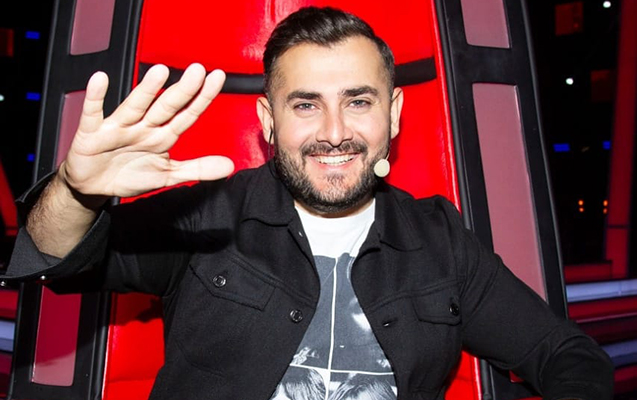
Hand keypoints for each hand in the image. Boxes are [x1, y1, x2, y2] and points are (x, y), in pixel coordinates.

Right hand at [61, 63, 234, 201]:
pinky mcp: (92, 134)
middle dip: (182, 91)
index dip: (202, 98)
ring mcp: (118, 129)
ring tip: (160, 72)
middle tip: (198, 70)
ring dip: (146, 91)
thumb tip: (229, 167)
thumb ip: (197, 169)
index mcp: (162, 136)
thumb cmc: (129, 174)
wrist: (93, 186)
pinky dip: (95, 98)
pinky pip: (94, 114)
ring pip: (135, 107)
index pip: (186, 115)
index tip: (217, 77)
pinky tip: (100, 80)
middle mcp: (143, 127)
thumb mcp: (167, 175)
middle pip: (165, 107)